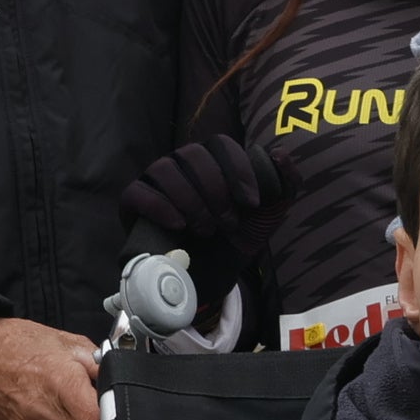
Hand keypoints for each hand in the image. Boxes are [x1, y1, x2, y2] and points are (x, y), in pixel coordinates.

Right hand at [123, 134, 285, 255]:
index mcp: (212, 160)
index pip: (221, 144)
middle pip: (193, 154)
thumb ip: (285, 183)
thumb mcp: (269, 214)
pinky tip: (179, 225)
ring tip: (207, 229)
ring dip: (191, 200)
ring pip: (164, 169)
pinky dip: (160, 206)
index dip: (238, 170)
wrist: (211, 274)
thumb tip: (279, 154)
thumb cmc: (237, 237)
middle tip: (228, 222)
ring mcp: (155, 181)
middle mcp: (182, 164)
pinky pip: (138, 192)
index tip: (251, 203)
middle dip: (216, 190)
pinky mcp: (134, 203)